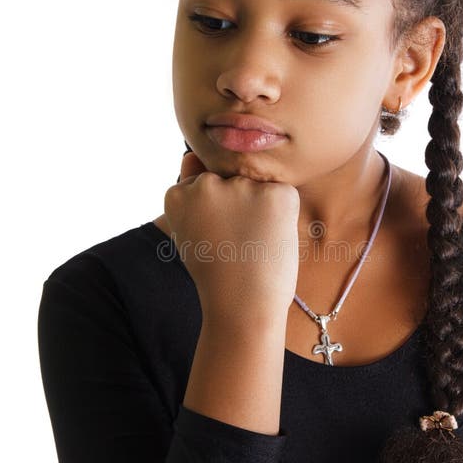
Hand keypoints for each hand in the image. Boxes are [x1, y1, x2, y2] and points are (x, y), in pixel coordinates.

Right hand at [163, 152, 300, 319]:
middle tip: (236, 243)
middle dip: (238, 205)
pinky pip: (283, 194)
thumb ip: (190, 191)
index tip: (216, 238)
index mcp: (178, 193)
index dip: (216, 212)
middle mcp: (206, 184)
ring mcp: (241, 186)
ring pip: (257, 185)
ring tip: (254, 244)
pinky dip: (284, 214)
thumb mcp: (189, 231)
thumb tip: (193, 155)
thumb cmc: (218, 274)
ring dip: (261, 208)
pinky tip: (272, 239)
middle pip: (231, 181)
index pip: (204, 183)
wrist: (243, 307)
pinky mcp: (275, 193)